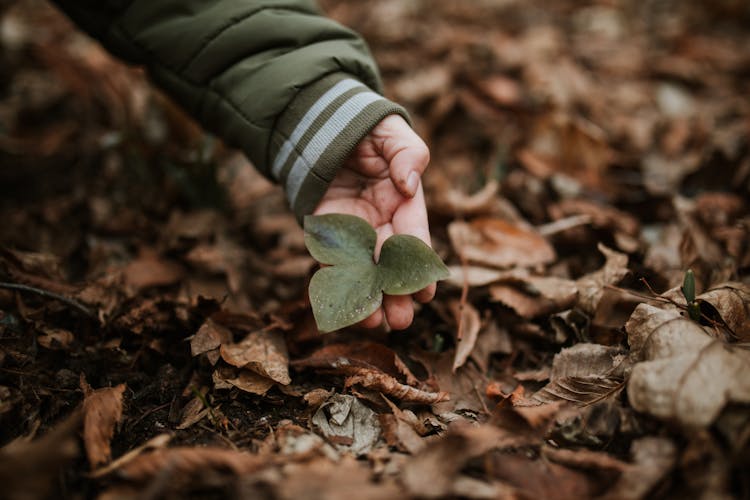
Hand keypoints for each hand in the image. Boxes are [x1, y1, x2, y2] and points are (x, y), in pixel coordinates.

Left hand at [313, 114, 433, 329]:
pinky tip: (341, 306)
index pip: (413, 236)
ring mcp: (355, 231)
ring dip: (369, 298)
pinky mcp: (328, 233)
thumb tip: (410, 183)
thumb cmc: (368, 129)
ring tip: (373, 323)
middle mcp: (382, 222)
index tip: (424, 291)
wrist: (326, 126)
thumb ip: (408, 154)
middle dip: (397, 293)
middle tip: (402, 321)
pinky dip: (336, 284)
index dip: (418, 264)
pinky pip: (331, 262)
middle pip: (391, 264)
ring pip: (364, 271)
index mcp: (404, 202)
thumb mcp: (393, 133)